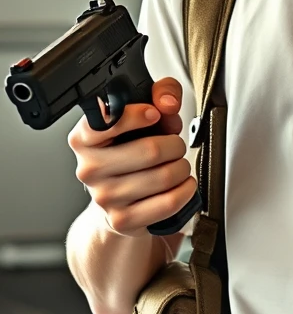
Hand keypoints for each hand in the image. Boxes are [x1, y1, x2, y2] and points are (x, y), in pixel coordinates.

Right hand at [68, 77, 195, 237]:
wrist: (119, 200)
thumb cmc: (132, 151)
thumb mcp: (145, 114)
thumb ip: (161, 94)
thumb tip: (168, 102)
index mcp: (85, 138)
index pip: (106, 120)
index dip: (137, 114)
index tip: (154, 113)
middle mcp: (89, 168)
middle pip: (151, 150)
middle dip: (174, 144)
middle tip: (173, 145)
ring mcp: (104, 197)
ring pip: (165, 176)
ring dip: (181, 167)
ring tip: (175, 164)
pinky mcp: (122, 220)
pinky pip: (169, 202)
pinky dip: (186, 189)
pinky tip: (181, 184)